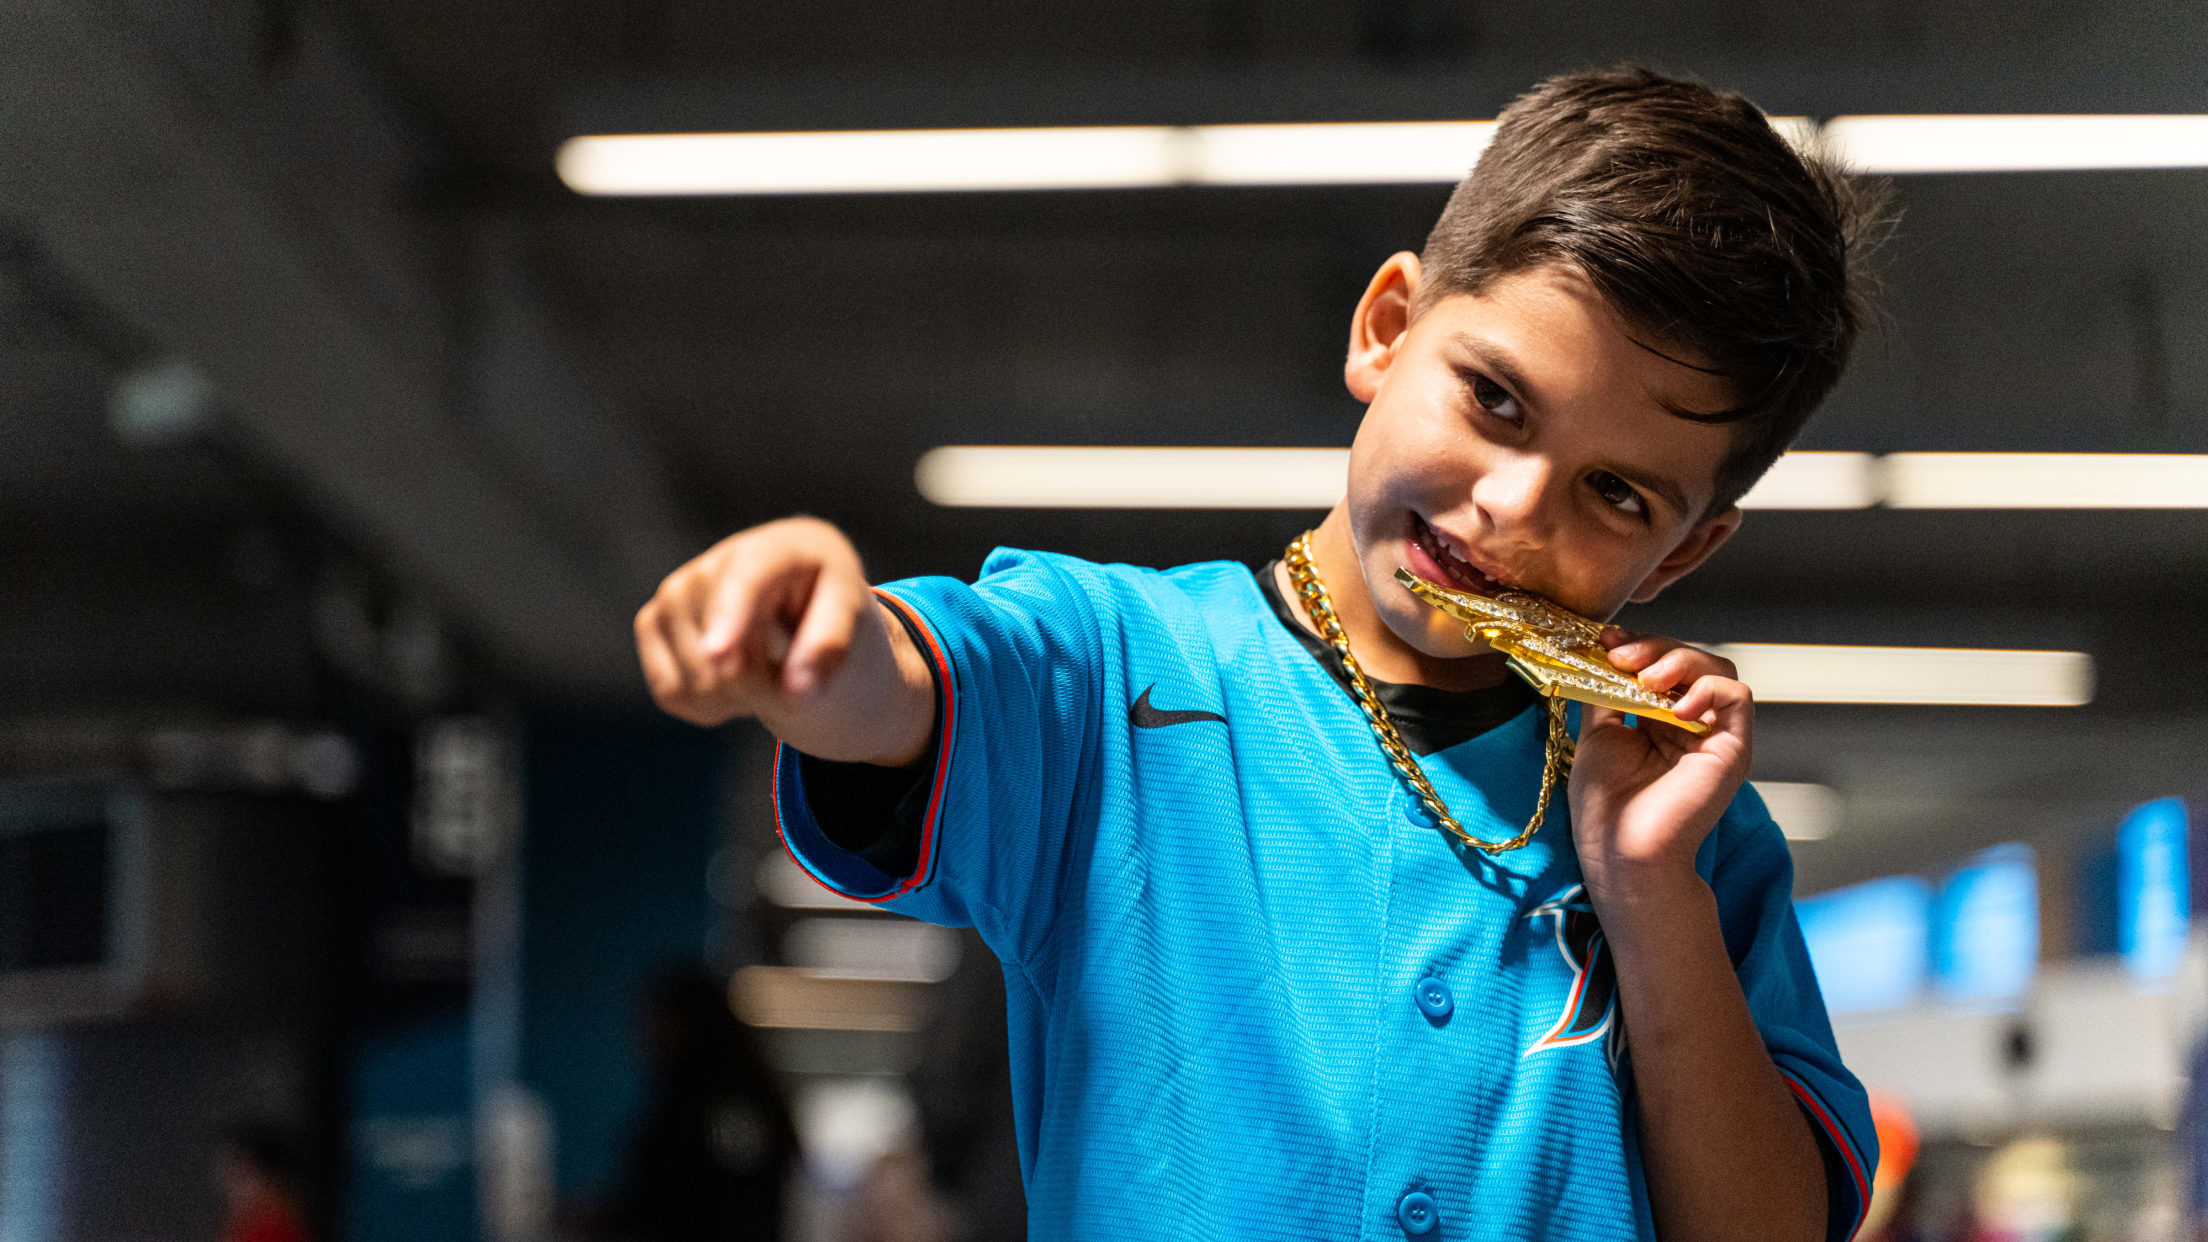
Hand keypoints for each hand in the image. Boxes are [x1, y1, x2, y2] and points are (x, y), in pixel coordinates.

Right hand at [634, 516, 879, 727]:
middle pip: (724, 656)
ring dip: (739, 699)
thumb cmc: (825, 603)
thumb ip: (828, 648)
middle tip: (795, 671)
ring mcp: (674, 592)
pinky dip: (708, 706)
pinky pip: (671, 693)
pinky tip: (733, 678)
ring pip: (696, 682)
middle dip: (764, 687)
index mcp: (778, 549)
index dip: (731, 615)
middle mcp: (714, 563)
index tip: (719, 653)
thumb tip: (799, 694)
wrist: (791, 596)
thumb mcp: (848, 616)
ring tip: (766, 667)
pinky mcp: (650, 623)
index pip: (748, 578)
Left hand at [1566, 628, 1752, 909]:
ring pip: (1718, 669)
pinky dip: (1706, 689)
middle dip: (1655, 648)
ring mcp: (1714, 734)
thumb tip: (1600, 652)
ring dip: (1681, 661)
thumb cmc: (1606, 805)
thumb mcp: (1597, 734)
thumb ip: (1605, 692)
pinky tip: (1674, 709)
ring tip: (1647, 678)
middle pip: (1691, 659)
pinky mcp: (1733, 748)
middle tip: (1621, 656)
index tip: (1607, 640)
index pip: (1662, 663)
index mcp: (1659, 718)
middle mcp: (1691, 722)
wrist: (1619, 849)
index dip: (1639, 644)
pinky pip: (1737, 697)